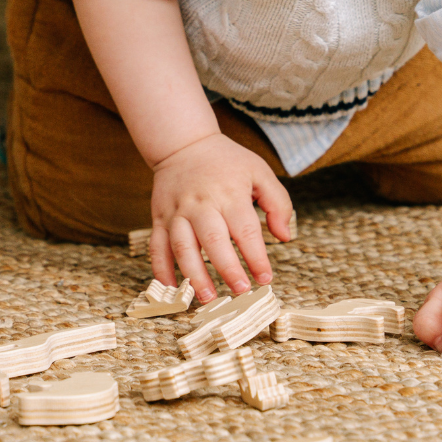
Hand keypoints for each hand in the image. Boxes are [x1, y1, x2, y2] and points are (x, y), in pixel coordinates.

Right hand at [149, 131, 293, 301]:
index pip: (245, 230)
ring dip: (194, 274)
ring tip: (208, 298)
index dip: (256, 257)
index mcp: (229, 194)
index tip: (266, 278)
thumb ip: (278, 203)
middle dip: (227, 268)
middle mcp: (201, 204)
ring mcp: (177, 211)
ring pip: (182, 246)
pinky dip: (161, 268)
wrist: (184, 143)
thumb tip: (284, 237)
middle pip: (213, 240)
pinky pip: (157, 245)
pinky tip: (171, 288)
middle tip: (241, 291)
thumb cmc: (226, 161)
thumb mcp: (259, 171)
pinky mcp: (160, 217)